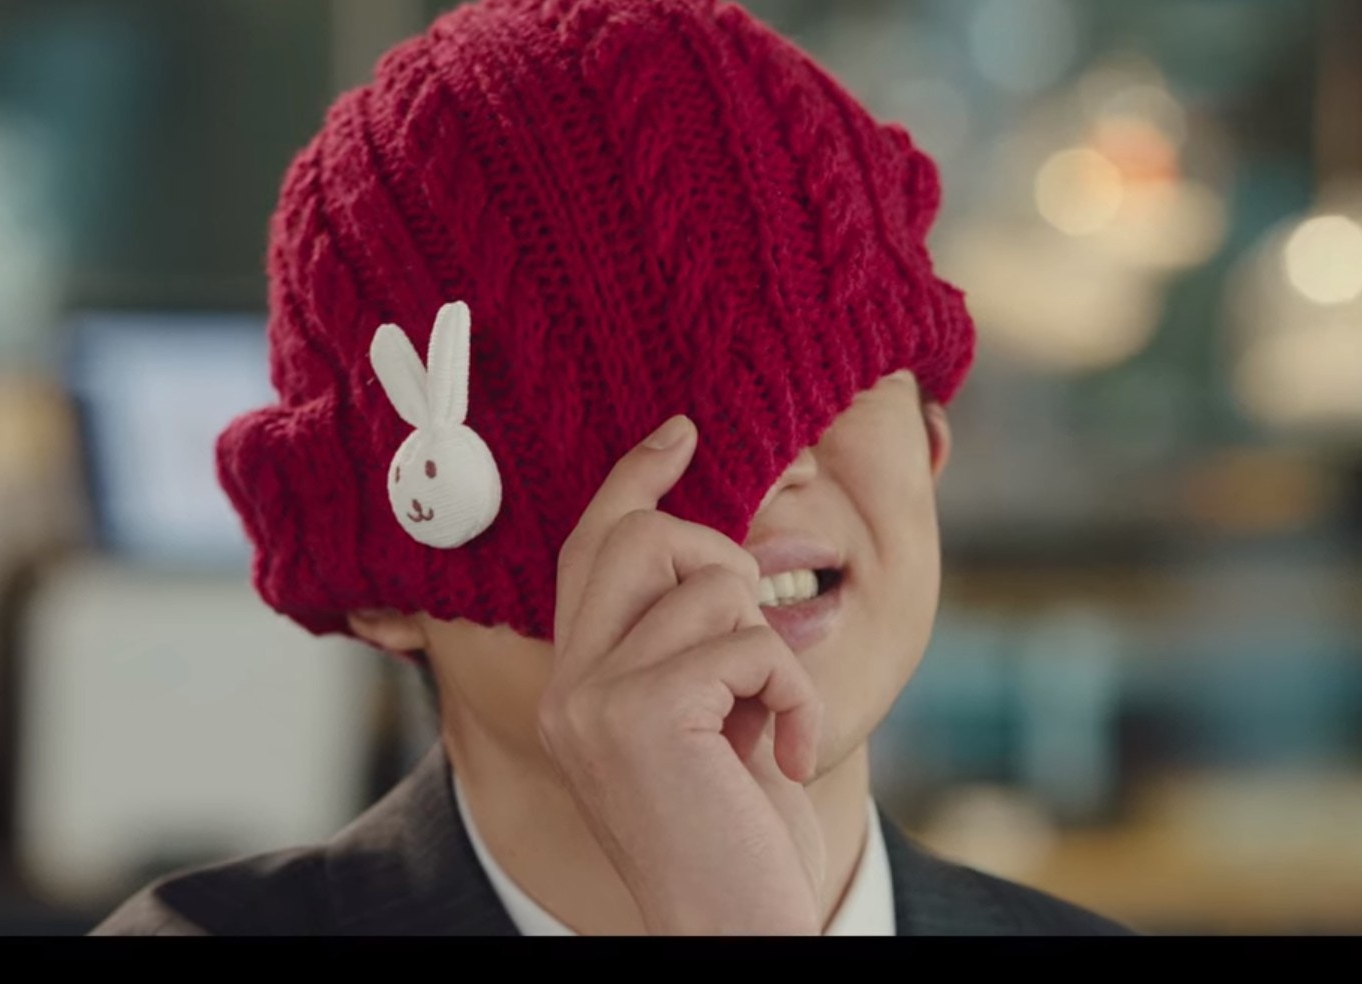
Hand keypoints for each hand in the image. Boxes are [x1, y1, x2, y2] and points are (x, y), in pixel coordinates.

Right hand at [536, 414, 828, 934]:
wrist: (731, 928)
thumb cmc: (735, 837)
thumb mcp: (709, 723)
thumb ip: (691, 645)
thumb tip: (721, 552)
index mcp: (576, 682)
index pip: (591, 547)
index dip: (636, 480)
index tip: (682, 433)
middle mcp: (569, 684)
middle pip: (646, 537)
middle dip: (725, 565)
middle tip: (752, 648)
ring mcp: (595, 698)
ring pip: (712, 582)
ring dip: (770, 648)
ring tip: (765, 722)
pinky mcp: (641, 714)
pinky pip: (751, 641)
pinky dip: (792, 694)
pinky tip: (783, 757)